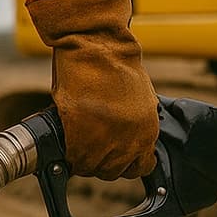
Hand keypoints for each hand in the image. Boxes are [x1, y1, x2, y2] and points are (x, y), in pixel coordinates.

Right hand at [25, 0, 158, 179]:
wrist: (97, 45)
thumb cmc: (115, 62)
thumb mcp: (138, 98)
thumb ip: (134, 122)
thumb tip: (123, 136)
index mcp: (148, 130)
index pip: (141, 167)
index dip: (124, 163)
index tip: (113, 155)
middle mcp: (130, 140)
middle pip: (113, 171)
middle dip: (101, 162)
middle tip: (90, 147)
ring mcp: (105, 140)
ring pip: (92, 168)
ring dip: (83, 159)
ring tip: (77, 142)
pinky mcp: (80, 134)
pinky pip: (75, 158)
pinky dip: (70, 153)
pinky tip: (68, 141)